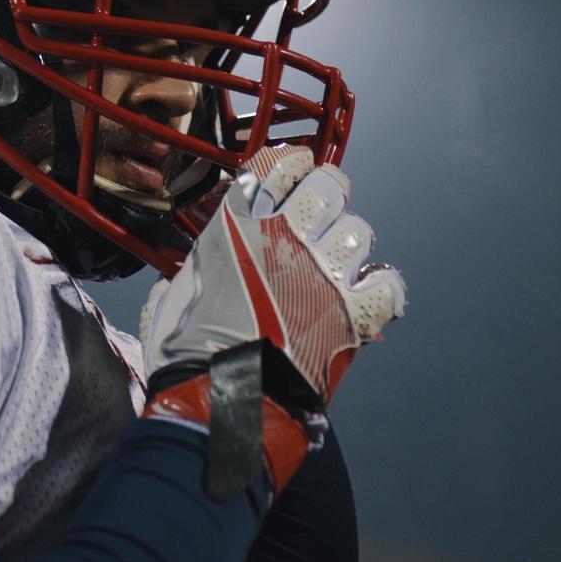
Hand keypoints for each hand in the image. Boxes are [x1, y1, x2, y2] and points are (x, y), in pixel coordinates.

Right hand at [140, 146, 405, 404]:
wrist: (219, 398)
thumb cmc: (186, 351)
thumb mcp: (173, 296)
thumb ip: (191, 274)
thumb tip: (188, 281)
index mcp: (237, 226)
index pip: (277, 165)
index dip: (292, 163)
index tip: (296, 171)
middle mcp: (284, 238)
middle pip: (328, 187)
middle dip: (328, 196)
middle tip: (322, 215)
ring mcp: (322, 274)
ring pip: (358, 231)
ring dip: (348, 245)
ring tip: (338, 265)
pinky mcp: (350, 314)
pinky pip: (387, 283)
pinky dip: (383, 287)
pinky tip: (371, 293)